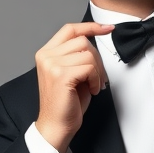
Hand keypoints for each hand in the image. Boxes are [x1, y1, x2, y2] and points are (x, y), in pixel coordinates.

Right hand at [34, 22, 113, 152]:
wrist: (56, 125)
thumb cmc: (66, 103)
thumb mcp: (71, 72)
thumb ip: (77, 55)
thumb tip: (95, 42)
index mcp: (46, 53)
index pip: (70, 29)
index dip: (90, 26)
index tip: (107, 28)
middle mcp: (46, 56)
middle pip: (83, 41)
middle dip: (97, 59)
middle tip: (98, 77)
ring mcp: (52, 64)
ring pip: (88, 54)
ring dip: (98, 71)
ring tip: (94, 85)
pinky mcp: (61, 75)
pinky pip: (89, 67)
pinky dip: (96, 79)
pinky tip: (91, 89)